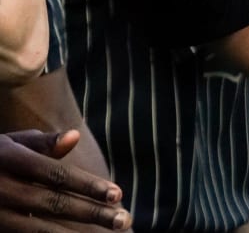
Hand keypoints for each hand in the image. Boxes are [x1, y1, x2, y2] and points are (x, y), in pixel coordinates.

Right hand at [0, 129, 129, 230]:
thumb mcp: (9, 142)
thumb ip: (42, 142)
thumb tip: (74, 137)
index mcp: (8, 161)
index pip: (57, 176)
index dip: (88, 186)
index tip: (118, 194)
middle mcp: (0, 189)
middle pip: (54, 204)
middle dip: (91, 213)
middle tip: (123, 219)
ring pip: (39, 229)